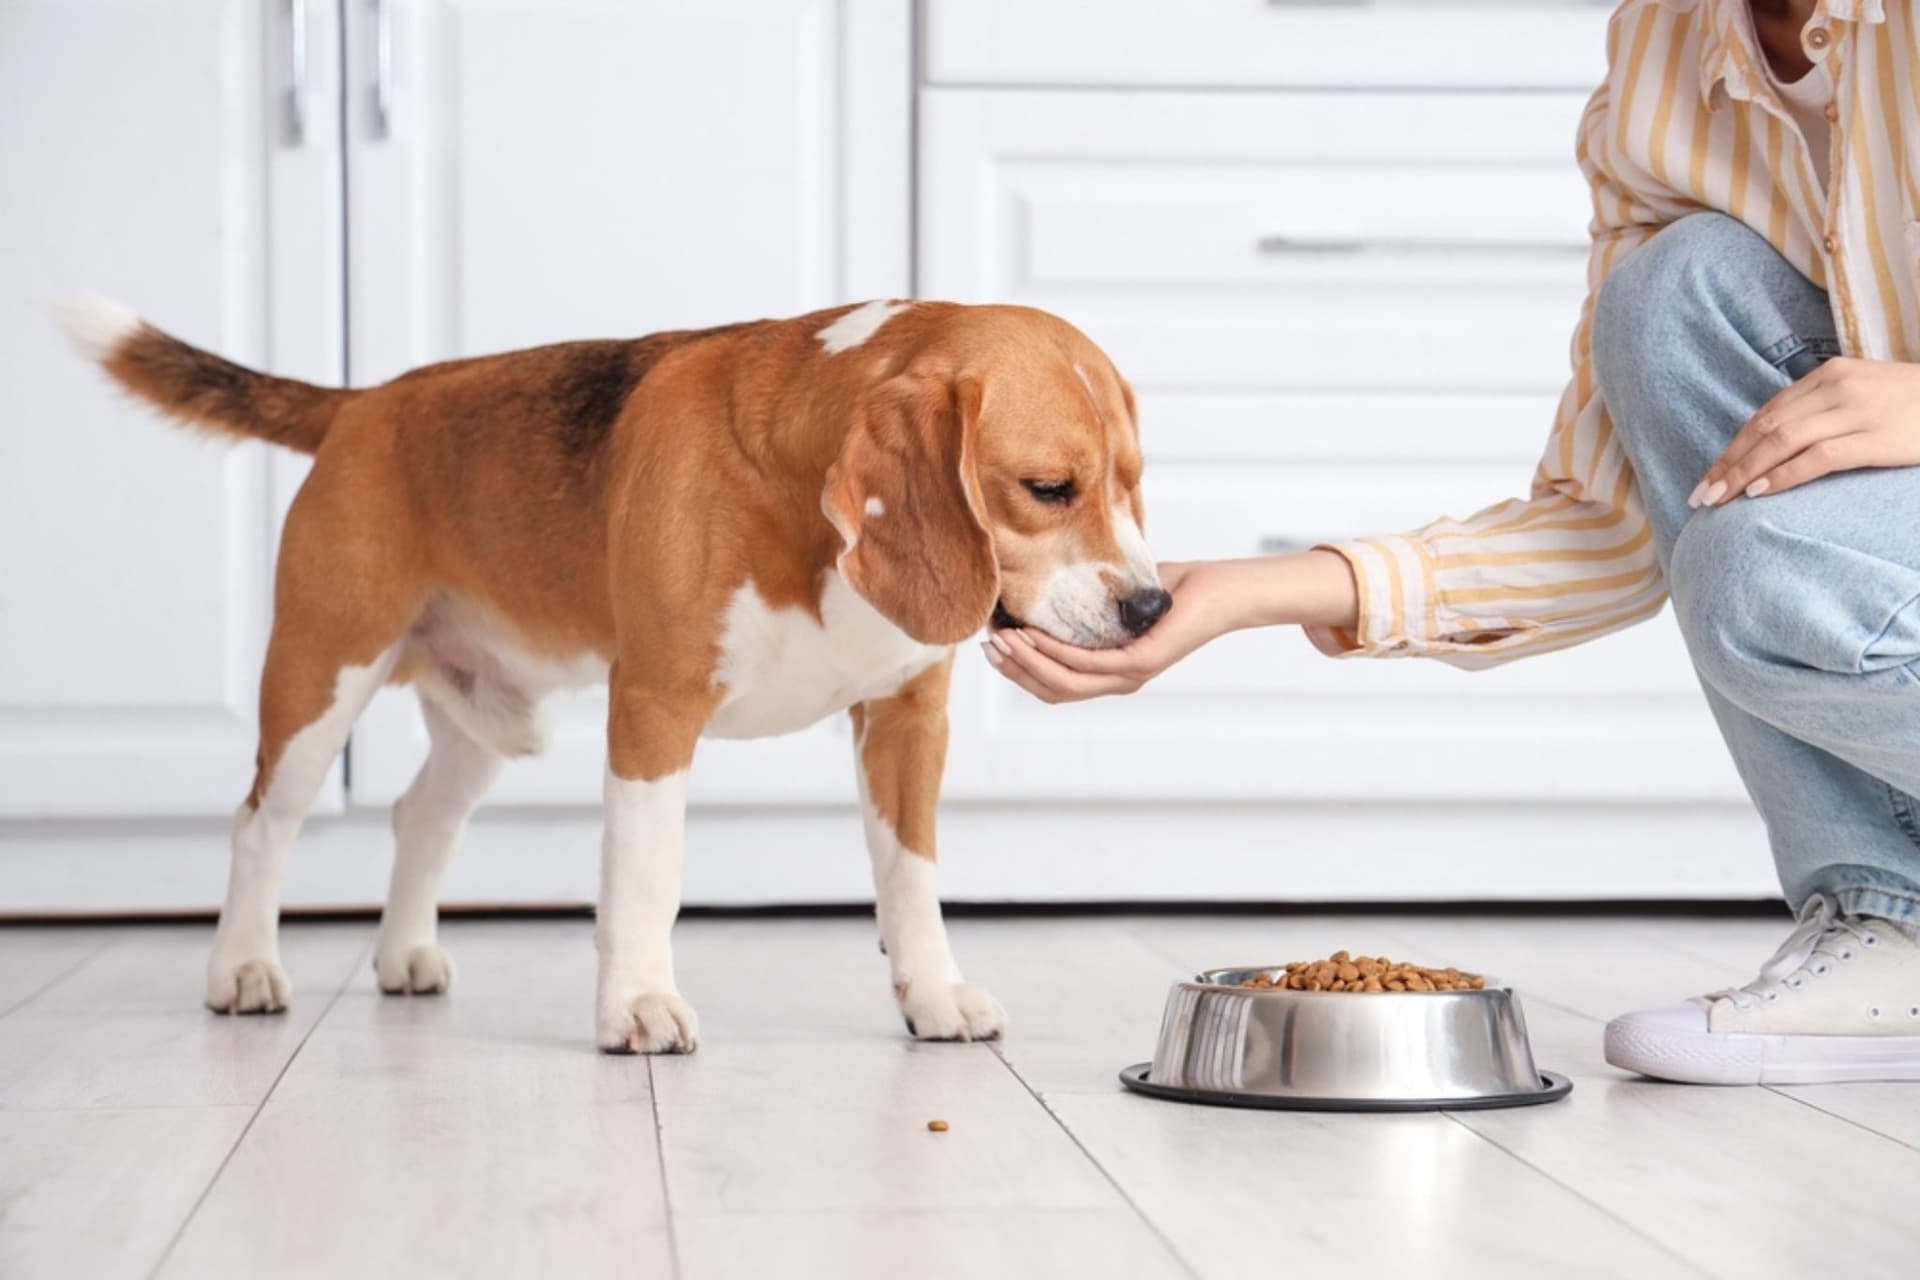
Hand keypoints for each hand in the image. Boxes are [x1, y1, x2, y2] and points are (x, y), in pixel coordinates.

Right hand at [981, 550, 1358, 703]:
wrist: (1218, 591)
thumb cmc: (1174, 590)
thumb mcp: (1116, 596)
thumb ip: (1085, 601)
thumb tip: (1047, 583)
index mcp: (1111, 671)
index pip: (1055, 684)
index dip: (1020, 671)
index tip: (993, 645)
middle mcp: (1118, 680)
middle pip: (1053, 690)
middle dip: (1015, 670)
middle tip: (987, 644)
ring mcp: (1129, 675)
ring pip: (1066, 683)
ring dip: (1028, 662)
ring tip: (1002, 639)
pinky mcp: (1141, 662)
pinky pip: (1089, 665)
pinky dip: (1055, 651)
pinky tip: (1034, 634)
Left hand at [1692, 357, 1919, 506]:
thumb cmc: (1914, 407)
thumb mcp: (1864, 395)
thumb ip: (1822, 411)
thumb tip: (1774, 445)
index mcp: (1829, 375)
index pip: (1766, 414)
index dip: (1733, 447)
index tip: (1709, 475)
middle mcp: (1837, 387)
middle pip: (1765, 428)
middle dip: (1728, 464)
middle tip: (1701, 495)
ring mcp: (1857, 410)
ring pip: (1782, 441)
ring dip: (1744, 473)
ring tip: (1720, 500)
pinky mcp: (1876, 436)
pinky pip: (1817, 456)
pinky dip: (1783, 474)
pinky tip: (1759, 492)